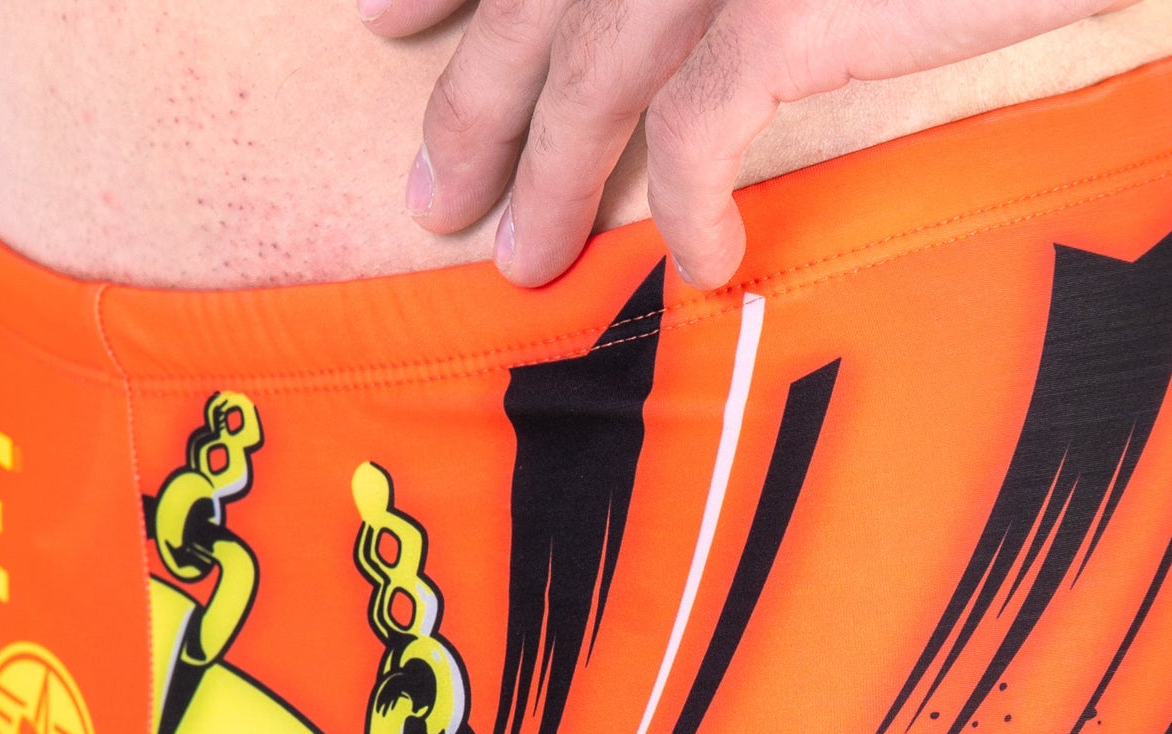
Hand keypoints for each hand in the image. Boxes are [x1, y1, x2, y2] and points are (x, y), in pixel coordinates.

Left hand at [372, 0, 1116, 287]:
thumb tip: (653, 27)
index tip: (383, 18)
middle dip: (471, 99)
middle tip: (427, 203)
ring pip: (593, 68)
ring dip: (550, 177)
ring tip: (525, 265)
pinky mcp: (788, 0)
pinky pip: (702, 126)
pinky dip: (689, 205)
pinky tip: (704, 268)